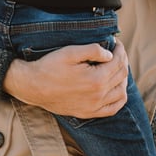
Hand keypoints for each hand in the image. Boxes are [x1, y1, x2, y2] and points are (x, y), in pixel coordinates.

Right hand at [2, 40, 129, 118]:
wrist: (32, 86)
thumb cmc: (50, 66)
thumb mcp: (70, 52)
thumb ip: (93, 50)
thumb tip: (110, 54)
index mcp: (96, 79)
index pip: (118, 62)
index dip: (120, 50)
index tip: (116, 42)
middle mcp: (98, 95)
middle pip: (121, 75)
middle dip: (123, 60)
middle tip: (118, 52)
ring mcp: (94, 107)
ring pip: (121, 92)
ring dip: (123, 78)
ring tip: (117, 67)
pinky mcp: (88, 113)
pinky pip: (113, 109)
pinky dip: (119, 97)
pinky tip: (116, 88)